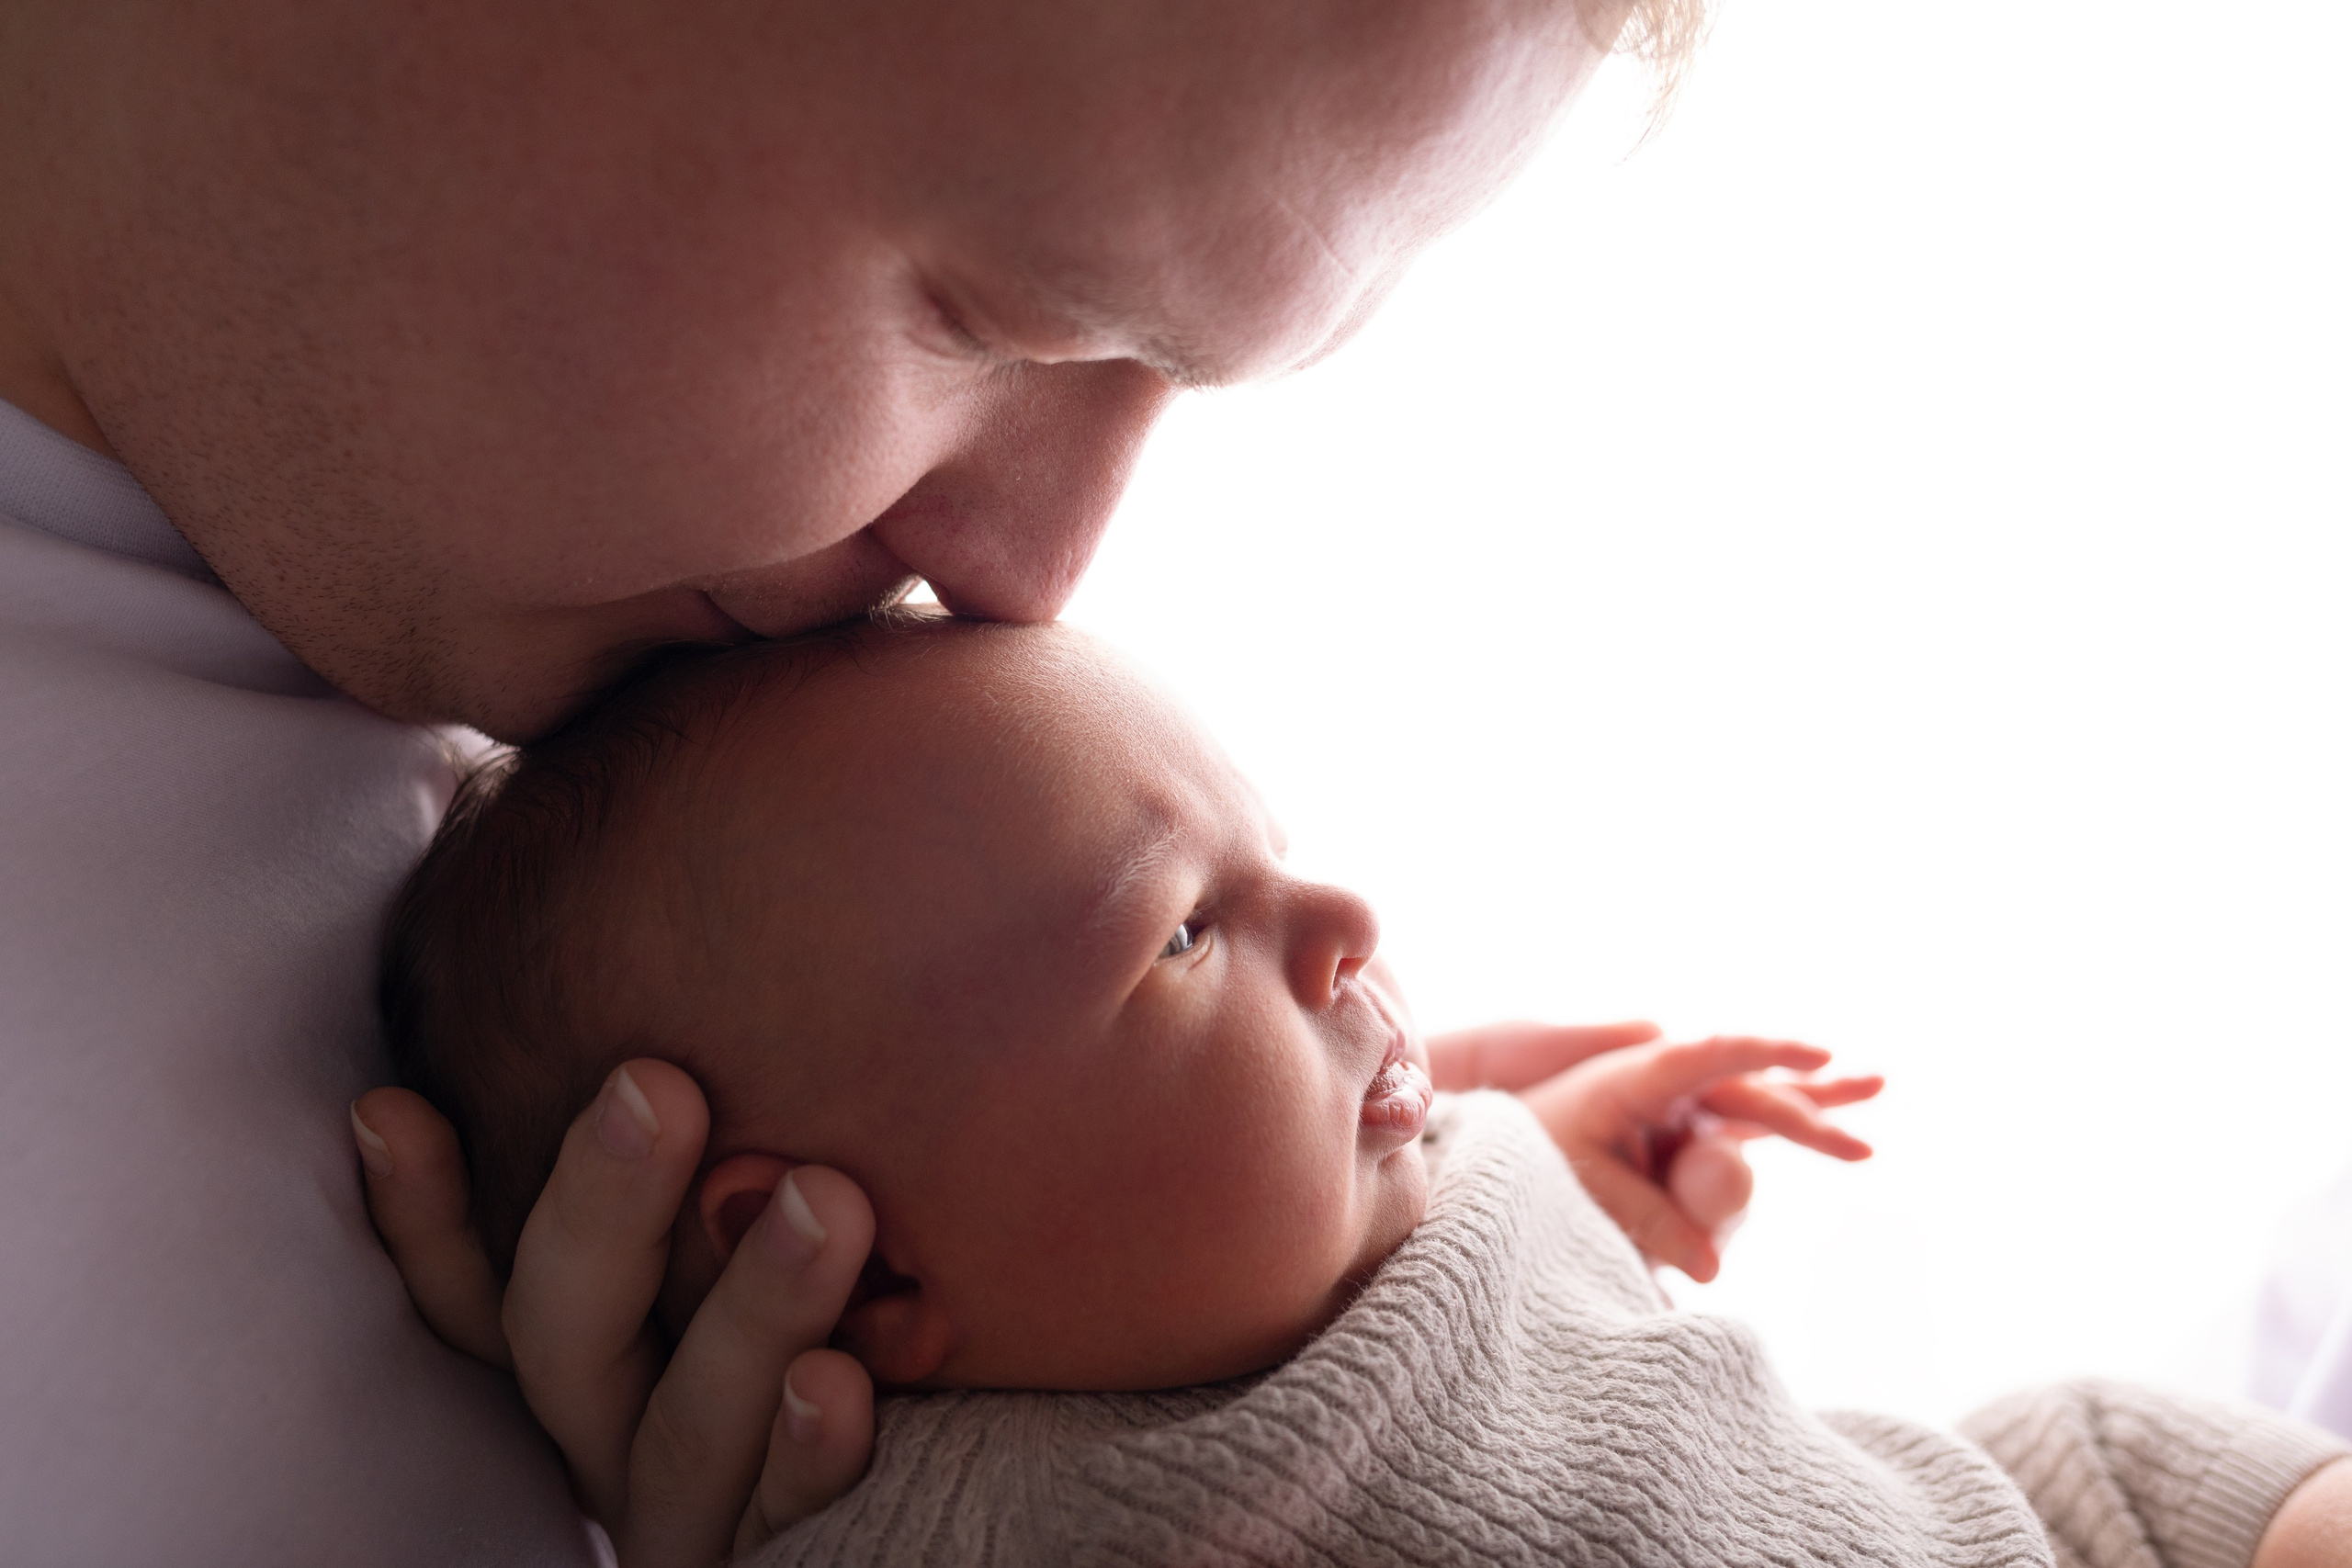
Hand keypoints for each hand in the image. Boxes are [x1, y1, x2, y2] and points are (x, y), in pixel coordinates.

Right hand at [351, 1060, 875, 1563]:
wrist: (961, 1507)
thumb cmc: (881, 1323)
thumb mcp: (772, 1239)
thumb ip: (738, 1159)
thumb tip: (676, 1022)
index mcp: (599, 1367)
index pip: (480, 1293)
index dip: (424, 1214)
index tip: (392, 1108)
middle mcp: (623, 1448)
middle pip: (569, 1339)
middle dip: (604, 1208)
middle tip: (658, 1084)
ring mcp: (704, 1520)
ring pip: (688, 1429)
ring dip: (750, 1309)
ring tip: (821, 1200)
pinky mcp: (797, 1566)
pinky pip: (795, 1523)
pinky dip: (809, 1456)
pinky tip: (840, 1387)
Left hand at [1517, 1036, 1880, 1281]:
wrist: (1503, 1146)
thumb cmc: (1531, 1149)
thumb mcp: (1581, 1181)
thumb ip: (1645, 1216)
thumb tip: (1712, 1271)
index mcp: (1638, 1078)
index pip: (1712, 1055)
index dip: (1766, 1053)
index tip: (1819, 1053)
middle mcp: (1670, 1086)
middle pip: (1752, 1095)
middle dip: (1809, 1113)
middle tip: (1862, 1150)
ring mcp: (1683, 1110)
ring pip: (1760, 1108)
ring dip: (1815, 1108)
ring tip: (1874, 1100)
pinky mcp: (1687, 1136)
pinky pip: (1746, 1134)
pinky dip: (1787, 1129)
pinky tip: (1835, 1129)